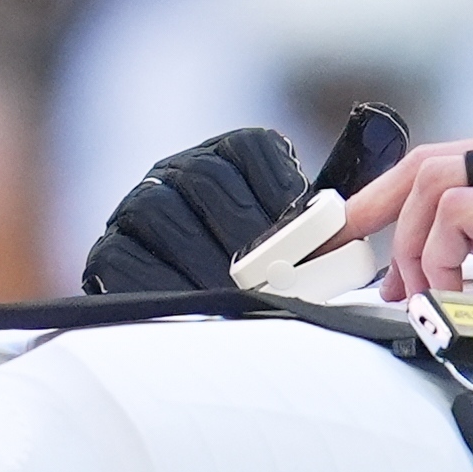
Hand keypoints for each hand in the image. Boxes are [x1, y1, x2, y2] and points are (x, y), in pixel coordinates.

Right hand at [84, 123, 313, 305]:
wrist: (192, 322)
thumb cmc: (258, 284)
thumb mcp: (293, 247)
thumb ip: (318, 226)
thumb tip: (363, 204)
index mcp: (225, 158)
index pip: (251, 150)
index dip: (279, 187)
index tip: (303, 230)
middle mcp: (175, 172)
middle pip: (205, 179)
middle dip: (245, 231)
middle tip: (276, 275)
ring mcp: (137, 209)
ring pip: (163, 214)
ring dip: (206, 260)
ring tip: (239, 297)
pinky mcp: (110, 252)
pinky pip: (128, 259)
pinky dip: (163, 284)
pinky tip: (194, 305)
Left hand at [360, 121, 472, 331]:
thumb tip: (449, 256)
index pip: (455, 156)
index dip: (398, 192)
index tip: (362, 226)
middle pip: (432, 159)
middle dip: (378, 207)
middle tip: (353, 254)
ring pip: (435, 182)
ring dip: (412, 244)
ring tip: (418, 292)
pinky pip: (457, 214)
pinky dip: (437, 255)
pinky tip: (448, 290)